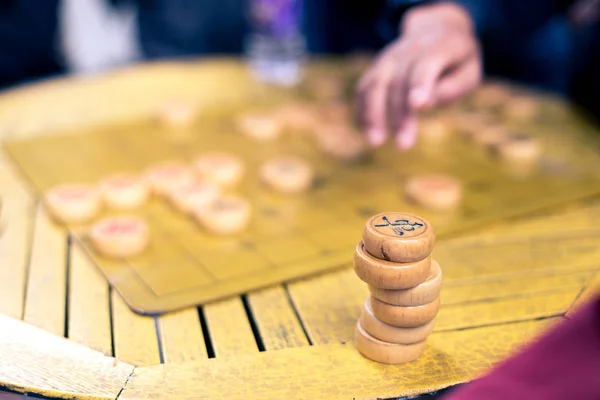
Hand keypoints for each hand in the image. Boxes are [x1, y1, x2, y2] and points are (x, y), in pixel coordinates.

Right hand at [356, 2, 481, 149]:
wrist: (437, 31)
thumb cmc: (458, 61)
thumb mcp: (470, 71)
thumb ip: (453, 87)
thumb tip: (425, 104)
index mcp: (440, 46)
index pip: (426, 64)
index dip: (421, 84)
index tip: (418, 106)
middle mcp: (410, 49)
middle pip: (399, 81)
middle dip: (400, 114)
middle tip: (404, 145)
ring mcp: (389, 57)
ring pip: (375, 83)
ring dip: (373, 114)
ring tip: (375, 142)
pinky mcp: (377, 68)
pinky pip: (364, 88)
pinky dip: (363, 110)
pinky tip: (366, 131)